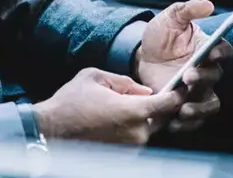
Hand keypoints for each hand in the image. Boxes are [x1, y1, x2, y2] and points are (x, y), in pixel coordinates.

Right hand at [33, 68, 184, 144]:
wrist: (51, 131)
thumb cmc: (70, 102)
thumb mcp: (95, 77)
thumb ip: (124, 81)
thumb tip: (144, 90)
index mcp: (133, 111)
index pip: (168, 103)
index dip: (177, 94)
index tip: (181, 87)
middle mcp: (137, 133)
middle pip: (161, 117)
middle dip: (157, 105)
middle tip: (146, 95)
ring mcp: (131, 148)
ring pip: (148, 129)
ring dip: (141, 118)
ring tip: (118, 108)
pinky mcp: (124, 156)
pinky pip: (135, 139)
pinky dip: (131, 129)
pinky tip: (112, 120)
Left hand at [134, 0, 232, 132]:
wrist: (142, 56)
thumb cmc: (161, 36)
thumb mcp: (170, 18)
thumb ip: (187, 10)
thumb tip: (208, 4)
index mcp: (208, 49)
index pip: (224, 51)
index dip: (221, 53)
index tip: (212, 53)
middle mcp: (208, 71)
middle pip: (215, 78)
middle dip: (203, 78)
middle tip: (187, 76)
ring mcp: (198, 91)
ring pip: (210, 104)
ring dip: (199, 109)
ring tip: (184, 109)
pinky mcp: (185, 105)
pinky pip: (193, 119)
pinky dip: (186, 124)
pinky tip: (173, 122)